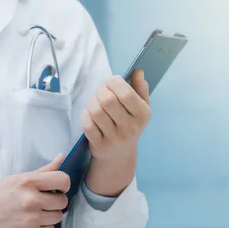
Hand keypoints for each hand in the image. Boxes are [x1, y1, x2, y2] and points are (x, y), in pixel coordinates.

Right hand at [0, 154, 69, 227]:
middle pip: (63, 201)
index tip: (58, 187)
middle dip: (56, 201)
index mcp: (28, 182)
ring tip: (37, 211)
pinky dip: (43, 226)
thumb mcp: (17, 179)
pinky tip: (32, 221)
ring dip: (50, 214)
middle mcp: (31, 200)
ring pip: (58, 216)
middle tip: (45, 201)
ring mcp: (31, 218)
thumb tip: (62, 156)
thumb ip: (43, 170)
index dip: (64, 184)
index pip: (63, 180)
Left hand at [81, 70, 150, 195]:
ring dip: (92, 102)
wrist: (120, 156)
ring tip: (96, 103)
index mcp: (142, 115)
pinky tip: (91, 115)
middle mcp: (130, 128)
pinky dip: (86, 115)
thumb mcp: (141, 109)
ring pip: (95, 111)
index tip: (111, 82)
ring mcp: (114, 138)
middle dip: (101, 91)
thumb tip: (138, 72)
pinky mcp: (100, 145)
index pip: (126, 94)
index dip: (114, 83)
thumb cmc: (130, 125)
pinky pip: (87, 124)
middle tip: (101, 92)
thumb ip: (141, 89)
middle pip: (108, 100)